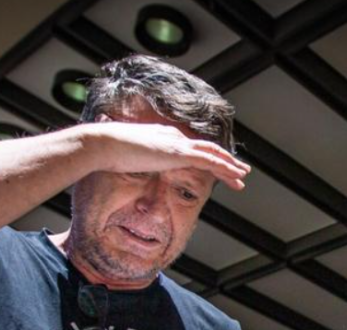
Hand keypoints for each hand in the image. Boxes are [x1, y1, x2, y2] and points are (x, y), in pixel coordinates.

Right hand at [87, 121, 250, 189]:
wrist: (104, 145)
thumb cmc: (107, 152)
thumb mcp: (123, 156)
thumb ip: (132, 159)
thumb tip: (126, 164)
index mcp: (162, 137)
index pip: (189, 147)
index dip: (205, 156)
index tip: (213, 165)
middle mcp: (173, 137)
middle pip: (205, 149)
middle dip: (224, 159)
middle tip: (238, 169)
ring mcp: (178, 144)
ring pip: (213, 155)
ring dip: (230, 165)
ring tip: (243, 175)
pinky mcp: (179, 153)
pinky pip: (209, 161)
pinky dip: (225, 168)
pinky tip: (235, 175)